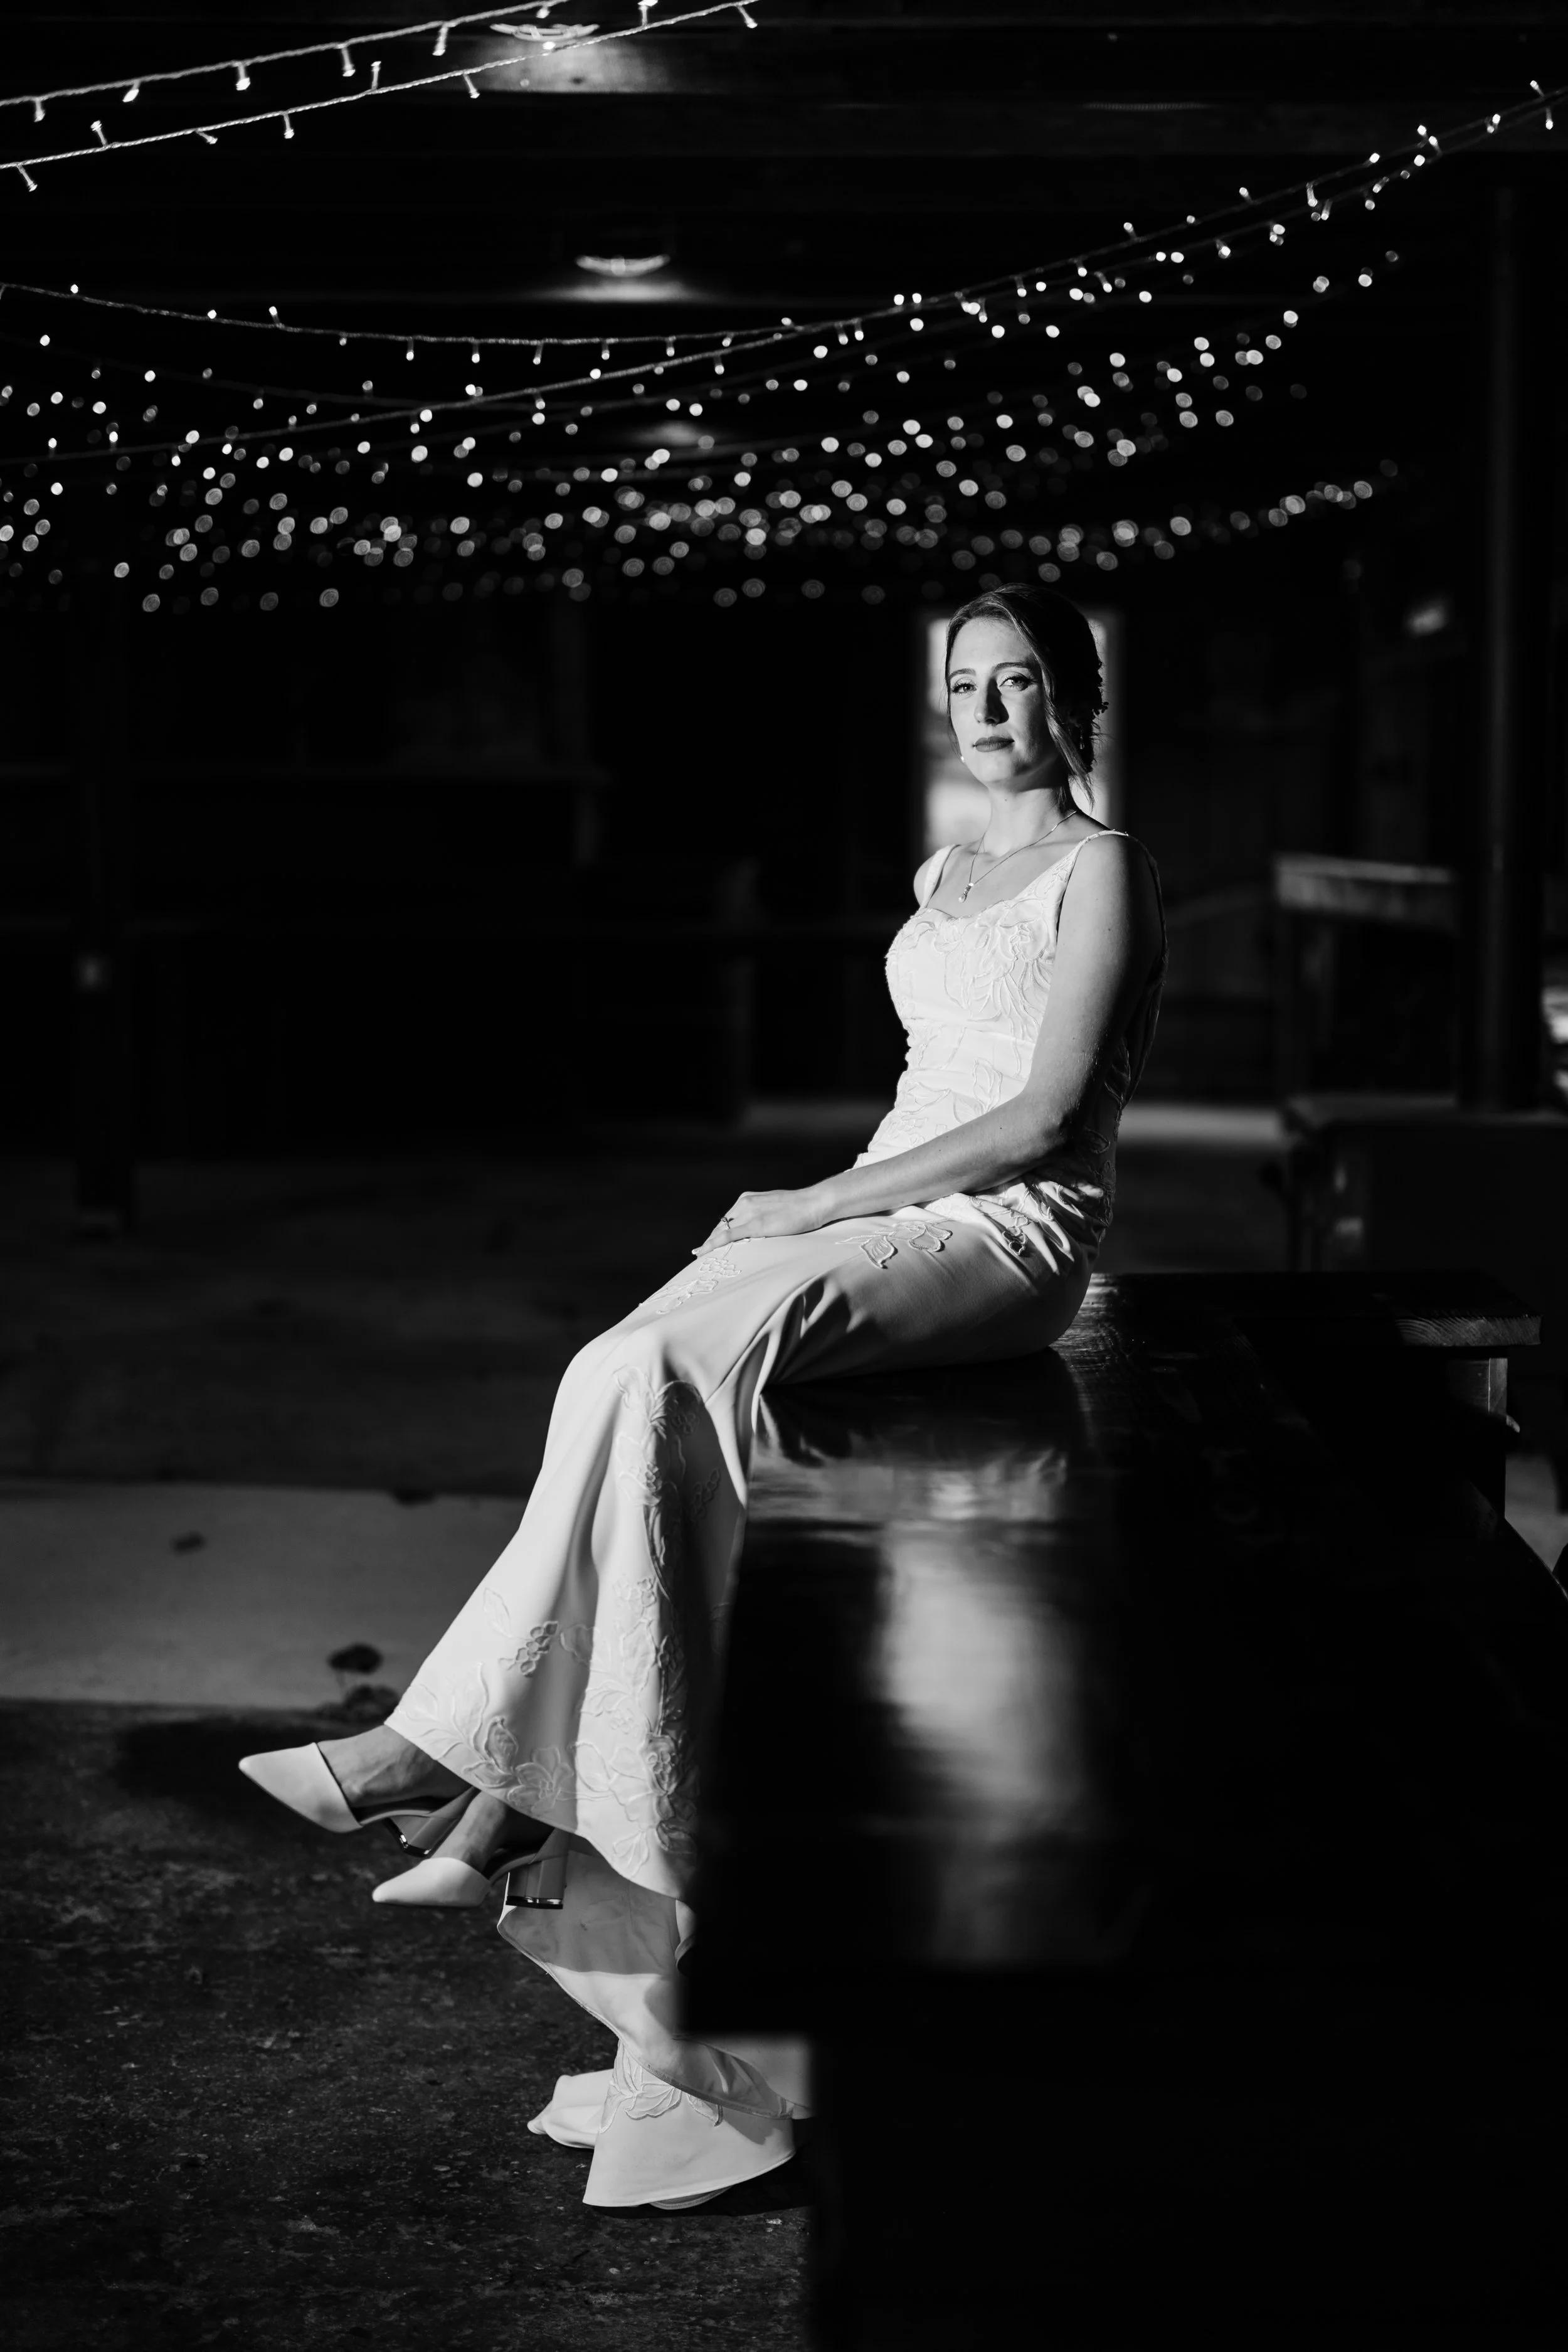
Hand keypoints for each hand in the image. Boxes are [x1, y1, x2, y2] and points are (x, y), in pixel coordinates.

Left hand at [693, 1186, 832, 1255]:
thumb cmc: (798, 1207)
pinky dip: (713, 1244)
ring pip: (721, 1230)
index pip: (727, 1218)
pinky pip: (728, 1236)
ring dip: (709, 1244)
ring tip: (700, 1256)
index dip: (717, 1232)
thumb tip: (760, 1226)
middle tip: (700, 1253)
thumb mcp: (774, 1207)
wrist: (812, 1204)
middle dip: (710, 1239)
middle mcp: (744, 1203)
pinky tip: (704, 1251)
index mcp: (747, 1199)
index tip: (710, 1243)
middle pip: (721, 1225)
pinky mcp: (755, 1224)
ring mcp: (748, 1213)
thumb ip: (762, 1214)